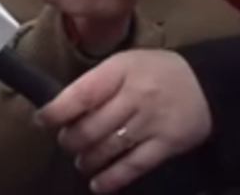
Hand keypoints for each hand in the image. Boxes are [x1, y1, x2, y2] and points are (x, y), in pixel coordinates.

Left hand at [37, 50, 211, 192]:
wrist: (204, 83)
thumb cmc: (153, 72)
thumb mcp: (122, 64)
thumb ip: (94, 83)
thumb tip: (61, 108)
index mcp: (119, 71)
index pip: (81, 95)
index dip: (56, 112)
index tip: (42, 120)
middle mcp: (135, 96)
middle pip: (92, 127)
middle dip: (71, 140)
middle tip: (66, 143)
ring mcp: (152, 121)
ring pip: (109, 147)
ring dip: (88, 159)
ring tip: (81, 162)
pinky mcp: (167, 143)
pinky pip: (135, 164)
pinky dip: (113, 178)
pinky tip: (98, 184)